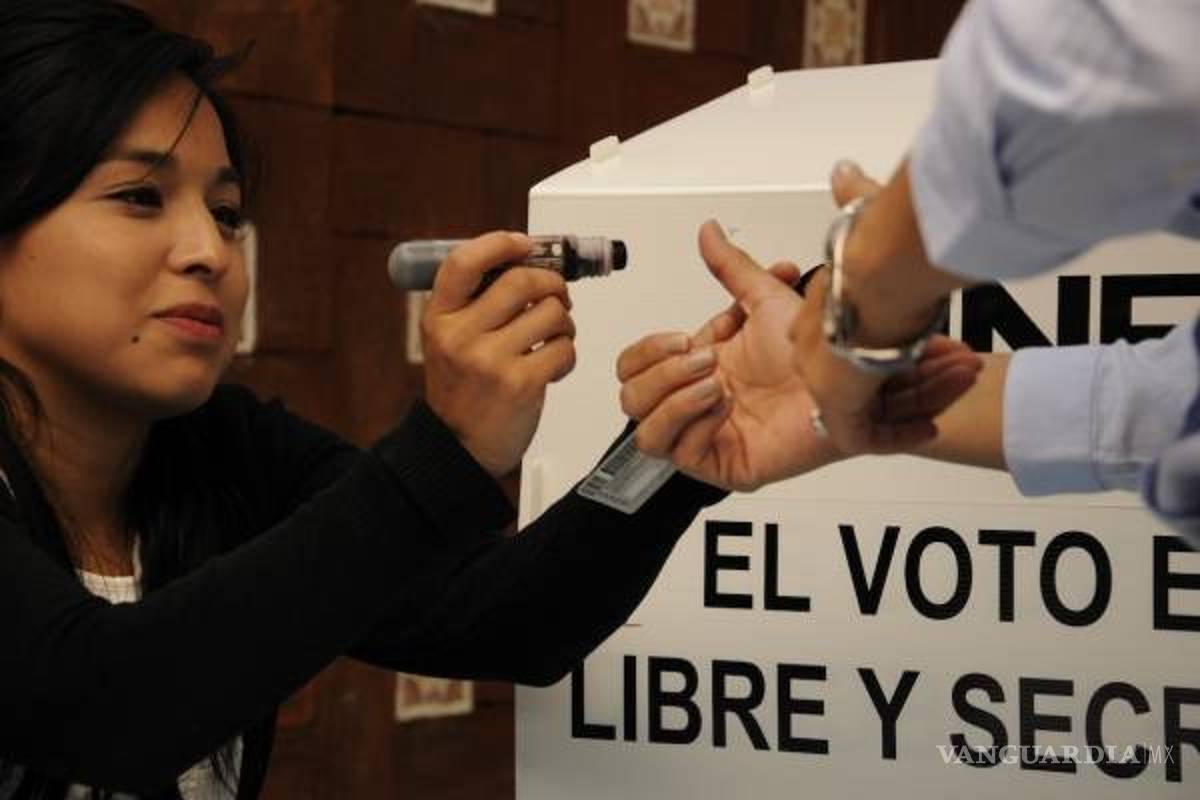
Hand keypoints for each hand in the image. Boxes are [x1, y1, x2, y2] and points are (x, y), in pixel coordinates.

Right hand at [421, 232, 575, 477]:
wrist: (459, 447)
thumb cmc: (464, 390)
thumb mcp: (451, 340)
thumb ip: (478, 303)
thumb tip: (528, 262)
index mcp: (439, 317)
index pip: (463, 262)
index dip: (499, 244)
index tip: (524, 245)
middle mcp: (460, 336)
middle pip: (522, 281)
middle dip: (552, 283)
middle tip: (557, 295)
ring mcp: (490, 361)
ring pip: (551, 313)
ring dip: (565, 322)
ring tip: (555, 336)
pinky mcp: (521, 384)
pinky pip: (563, 349)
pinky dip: (567, 354)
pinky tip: (553, 365)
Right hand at [618, 221, 981, 490]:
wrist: (849, 385)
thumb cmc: (819, 354)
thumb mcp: (766, 299)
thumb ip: (731, 267)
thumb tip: (708, 231)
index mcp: (697, 368)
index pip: (635, 367)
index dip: (648, 350)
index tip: (685, 336)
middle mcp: (696, 403)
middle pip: (631, 399)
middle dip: (661, 373)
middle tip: (705, 358)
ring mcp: (707, 435)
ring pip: (646, 432)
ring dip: (673, 401)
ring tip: (714, 384)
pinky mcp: (724, 464)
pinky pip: (681, 453)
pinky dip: (694, 424)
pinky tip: (723, 406)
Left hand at [789, 163, 981, 454]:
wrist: (876, 279)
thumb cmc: (871, 250)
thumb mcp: (860, 216)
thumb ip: (855, 199)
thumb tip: (846, 173)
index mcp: (818, 311)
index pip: (837, 338)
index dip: (877, 339)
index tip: (911, 334)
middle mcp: (817, 350)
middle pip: (855, 376)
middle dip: (907, 371)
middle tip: (949, 361)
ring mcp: (826, 382)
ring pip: (869, 405)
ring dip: (918, 395)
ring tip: (957, 382)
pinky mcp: (839, 409)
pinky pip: (867, 436)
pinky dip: (901, 435)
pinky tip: (930, 428)